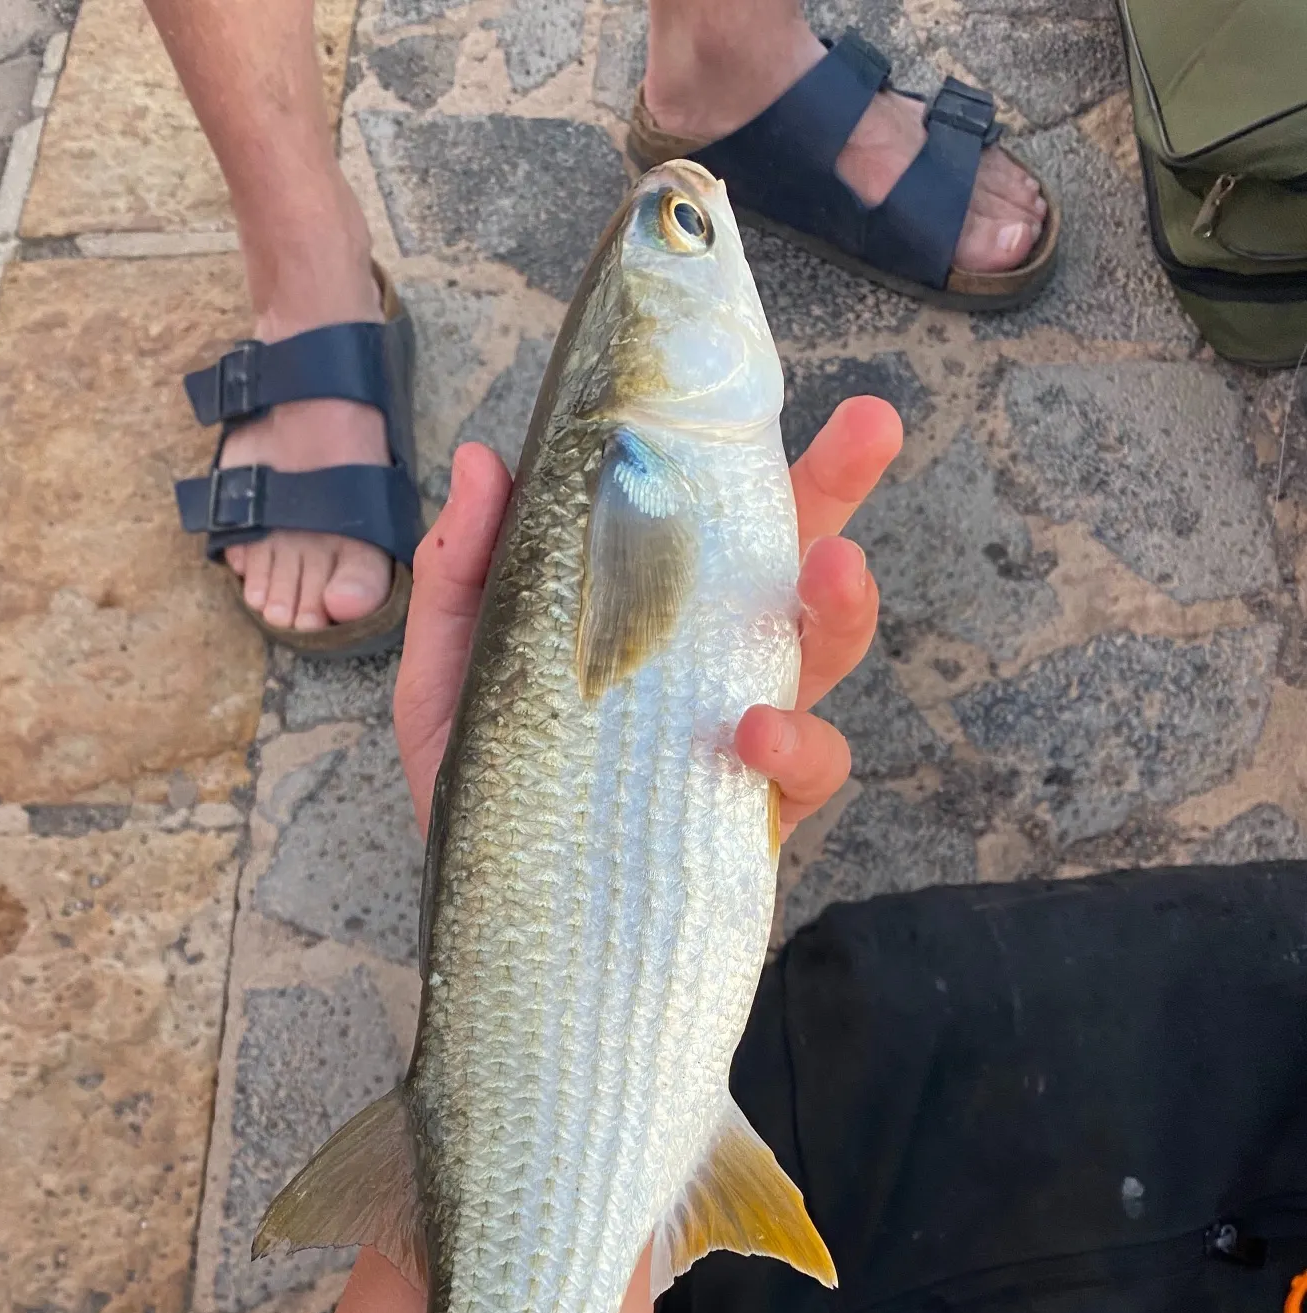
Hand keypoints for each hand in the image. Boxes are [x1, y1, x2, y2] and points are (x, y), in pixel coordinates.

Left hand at [394, 396, 901, 840]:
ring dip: (839, 606)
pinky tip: (755, 731)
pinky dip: (794, 746)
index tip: (759, 378)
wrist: (495, 922)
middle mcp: (709, 661)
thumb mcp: (451, 673)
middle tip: (874, 424)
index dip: (736, 450)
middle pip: (788, 563)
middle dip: (837, 492)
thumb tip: (488, 458)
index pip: (705, 516)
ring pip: (821, 656)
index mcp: (648, 612)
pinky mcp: (754, 814)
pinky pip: (806, 772)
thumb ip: (464, 577)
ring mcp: (740, 735)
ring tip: (835, 567)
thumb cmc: (481, 783)